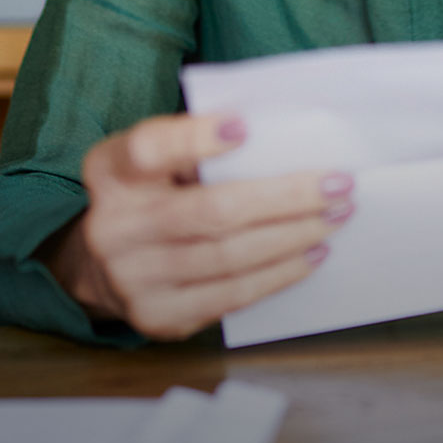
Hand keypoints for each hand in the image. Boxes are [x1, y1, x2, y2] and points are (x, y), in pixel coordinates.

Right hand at [43, 112, 353, 340]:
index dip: (195, 138)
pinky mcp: (158, 316)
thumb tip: (279, 142)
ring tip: (334, 219)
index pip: (149, 149)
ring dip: (293, 236)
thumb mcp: (158, 163)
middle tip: (338, 185)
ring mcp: (132, 278)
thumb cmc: (152, 196)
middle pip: (210, 210)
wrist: (105, 266)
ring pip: (229, 256)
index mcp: (110, 171)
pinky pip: (231, 296)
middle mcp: (113, 226)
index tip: (246, 126)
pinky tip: (310, 255)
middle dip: (285, 197)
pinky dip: (278, 274)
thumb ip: (197, 148)